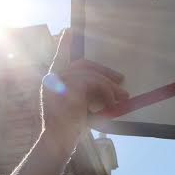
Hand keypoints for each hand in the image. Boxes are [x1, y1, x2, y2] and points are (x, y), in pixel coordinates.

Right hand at [39, 33, 127, 155]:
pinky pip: (95, 84)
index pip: (60, 58)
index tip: (68, 30)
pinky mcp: (68, 89)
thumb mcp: (77, 107)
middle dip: (104, 71)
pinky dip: (107, 93)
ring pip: (92, 76)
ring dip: (110, 87)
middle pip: (82, 65)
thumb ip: (85, 93)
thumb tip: (109, 87)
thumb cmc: (68, 131)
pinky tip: (112, 104)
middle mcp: (52, 79)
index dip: (64, 45)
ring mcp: (58, 83)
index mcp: (52, 82)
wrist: (57, 144)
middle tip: (121, 79)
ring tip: (122, 98)